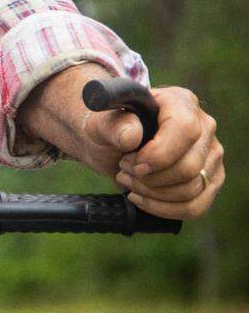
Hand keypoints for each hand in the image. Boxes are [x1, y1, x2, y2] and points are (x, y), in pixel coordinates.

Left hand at [19, 69, 223, 220]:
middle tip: (124, 171)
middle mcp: (204, 127)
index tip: (131, 164)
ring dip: (153, 194)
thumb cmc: (112, 129)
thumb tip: (131, 136)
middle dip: (150, 178)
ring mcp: (211, 155)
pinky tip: (143, 198)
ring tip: (129, 182)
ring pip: (192, 189)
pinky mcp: (210, 179)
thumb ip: (113, 125)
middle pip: (189, 167)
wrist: (114, 144)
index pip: (185, 130)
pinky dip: (165, 209)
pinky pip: (196, 206)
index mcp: (181, 102)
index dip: (158, 154)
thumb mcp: (102, 123)